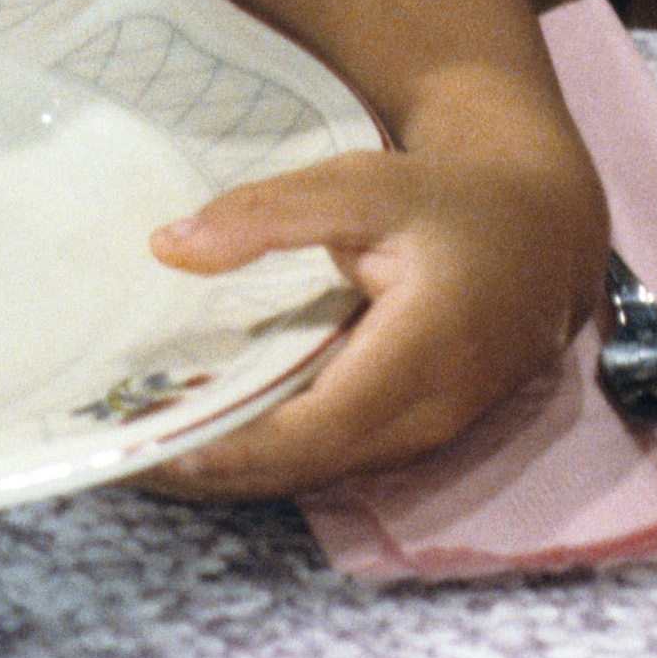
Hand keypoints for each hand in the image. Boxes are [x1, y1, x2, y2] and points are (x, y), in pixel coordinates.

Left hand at [133, 108, 608, 500]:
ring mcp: (430, 435)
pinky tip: (201, 434)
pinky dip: (267, 456)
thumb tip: (168, 248)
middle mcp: (432, 412)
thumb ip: (268, 213)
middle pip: (309, 464)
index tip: (155, 446)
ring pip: (318, 471)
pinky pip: (333, 459)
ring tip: (137, 449)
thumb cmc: (441, 202)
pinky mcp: (417, 437)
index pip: (320, 424)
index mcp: (425, 349)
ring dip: (234, 471)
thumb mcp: (360, 185)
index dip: (239, 445)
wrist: (541, 234)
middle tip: (115, 452)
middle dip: (215, 469)